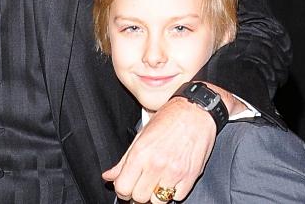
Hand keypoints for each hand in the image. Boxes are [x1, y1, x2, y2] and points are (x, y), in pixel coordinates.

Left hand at [103, 84, 241, 202]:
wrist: (195, 111)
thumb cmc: (169, 119)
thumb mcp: (141, 135)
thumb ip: (123, 161)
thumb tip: (109, 176)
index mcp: (141, 153)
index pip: (123, 188)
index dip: (122, 191)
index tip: (126, 188)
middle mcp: (157, 164)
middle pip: (139, 198)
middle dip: (138, 193)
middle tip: (141, 184)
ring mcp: (174, 172)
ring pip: (157, 201)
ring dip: (155, 195)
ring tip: (157, 182)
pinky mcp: (190, 176)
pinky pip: (177, 197)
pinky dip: (173, 192)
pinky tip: (171, 179)